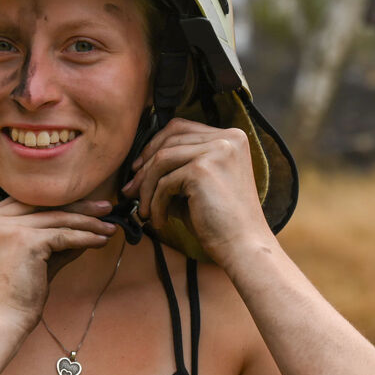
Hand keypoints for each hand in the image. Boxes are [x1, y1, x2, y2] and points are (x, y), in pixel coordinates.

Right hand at [0, 198, 116, 332]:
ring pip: (58, 218)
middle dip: (80, 206)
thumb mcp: (31, 257)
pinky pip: (64, 235)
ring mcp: (6, 227)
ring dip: (89, 223)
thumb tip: (83, 226)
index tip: (86, 204)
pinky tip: (101, 241)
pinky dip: (86, 238)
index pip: (30, 202)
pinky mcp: (25, 241)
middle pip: (44, 205)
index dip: (61, 202)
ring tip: (109, 228)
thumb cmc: (11, 295)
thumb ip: (52, 239)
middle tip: (106, 208)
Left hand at [121, 118, 271, 264]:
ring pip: (162, 159)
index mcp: (231, 137)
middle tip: (130, 190)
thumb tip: (137, 169)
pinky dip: (156, 204)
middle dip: (145, 167)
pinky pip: (165, 183)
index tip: (139, 168)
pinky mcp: (202, 169)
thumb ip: (178, 168)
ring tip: (144, 211)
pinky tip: (159, 221)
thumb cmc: (222, 221)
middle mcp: (227, 138)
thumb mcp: (200, 185)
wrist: (244, 247)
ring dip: (146, 187)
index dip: (155, 145)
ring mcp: (216, 150)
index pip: (181, 127)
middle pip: (169, 139)